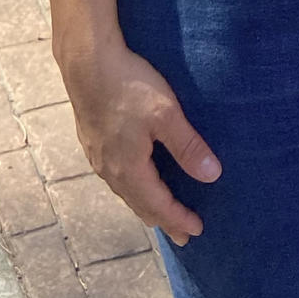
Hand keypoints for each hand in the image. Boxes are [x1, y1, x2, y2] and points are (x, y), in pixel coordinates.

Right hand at [59, 37, 221, 246]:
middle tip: (182, 234)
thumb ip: (188, 146)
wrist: (87, 63)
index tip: (198, 230)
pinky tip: (135, 180)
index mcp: (129, 169)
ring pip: (125, 191)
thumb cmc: (129, 86)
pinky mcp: (92, 142)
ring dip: (146, 205)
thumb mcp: (166, 114)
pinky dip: (132, 188)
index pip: (158, 205)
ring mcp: (98, 157)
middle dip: (163, 220)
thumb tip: (212, 176)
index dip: (179, 219)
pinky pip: (115, 177)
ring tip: (160, 213)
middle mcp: (110, 170)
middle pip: (140, 205)